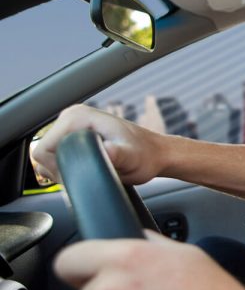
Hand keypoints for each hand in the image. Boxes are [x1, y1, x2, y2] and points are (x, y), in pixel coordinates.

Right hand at [32, 104, 164, 184]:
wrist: (156, 154)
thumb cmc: (146, 156)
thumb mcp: (131, 158)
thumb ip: (117, 155)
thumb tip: (107, 151)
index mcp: (78, 117)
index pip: (43, 149)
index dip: (57, 168)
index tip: (79, 173)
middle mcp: (72, 117)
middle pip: (44, 153)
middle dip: (60, 170)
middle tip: (88, 173)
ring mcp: (72, 126)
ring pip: (49, 156)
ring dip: (64, 169)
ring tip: (90, 170)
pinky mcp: (74, 135)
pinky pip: (57, 156)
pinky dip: (66, 167)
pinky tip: (87, 169)